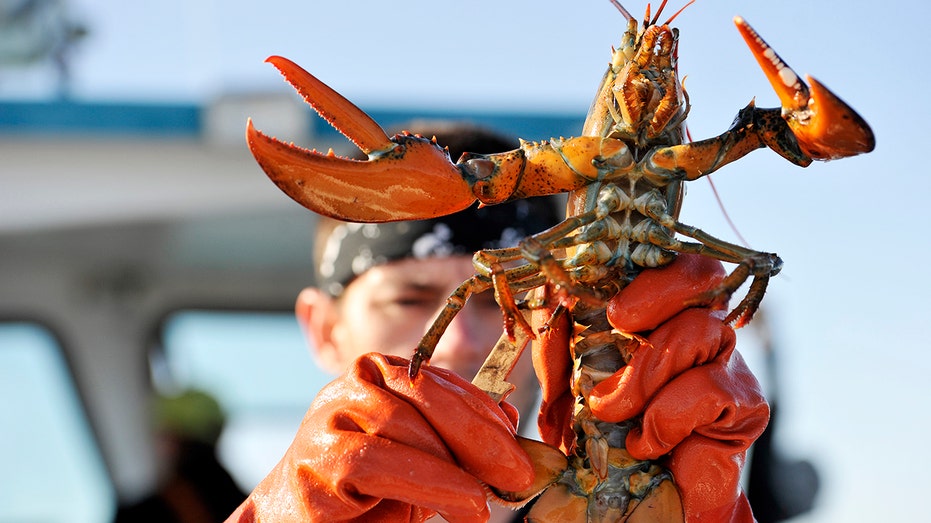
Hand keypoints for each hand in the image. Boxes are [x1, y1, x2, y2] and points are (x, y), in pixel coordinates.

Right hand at [226, 352, 533, 522]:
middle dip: (479, 435)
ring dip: (457, 466)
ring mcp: (329, 414)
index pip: (441, 382)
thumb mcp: (422, 462)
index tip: (520, 445)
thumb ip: (456, 440)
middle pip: (426, 395)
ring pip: (405, 425)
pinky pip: (379, 460)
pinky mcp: (318, 455)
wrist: (296, 520)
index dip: (485, 412)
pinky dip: (431, 481)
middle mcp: (352, 383)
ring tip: (488, 499)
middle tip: (519, 473)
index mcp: (380, 373)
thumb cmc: (362, 491)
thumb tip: (509, 418)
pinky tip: (464, 501)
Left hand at [532, 253, 769, 522]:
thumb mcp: (565, 388)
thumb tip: (555, 313)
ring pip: (700, 331)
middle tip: (619, 322)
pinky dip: (667, 415)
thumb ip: (558, 349)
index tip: (612, 300)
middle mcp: (701, 328)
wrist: (638, 503)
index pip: (673, 261)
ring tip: (613, 412)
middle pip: (702, 276)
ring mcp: (728, 363)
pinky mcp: (745, 405)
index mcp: (661, 314)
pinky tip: (646, 442)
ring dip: (645, 373)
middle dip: (655, 294)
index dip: (649, 266)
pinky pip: (709, 388)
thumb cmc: (605, 436)